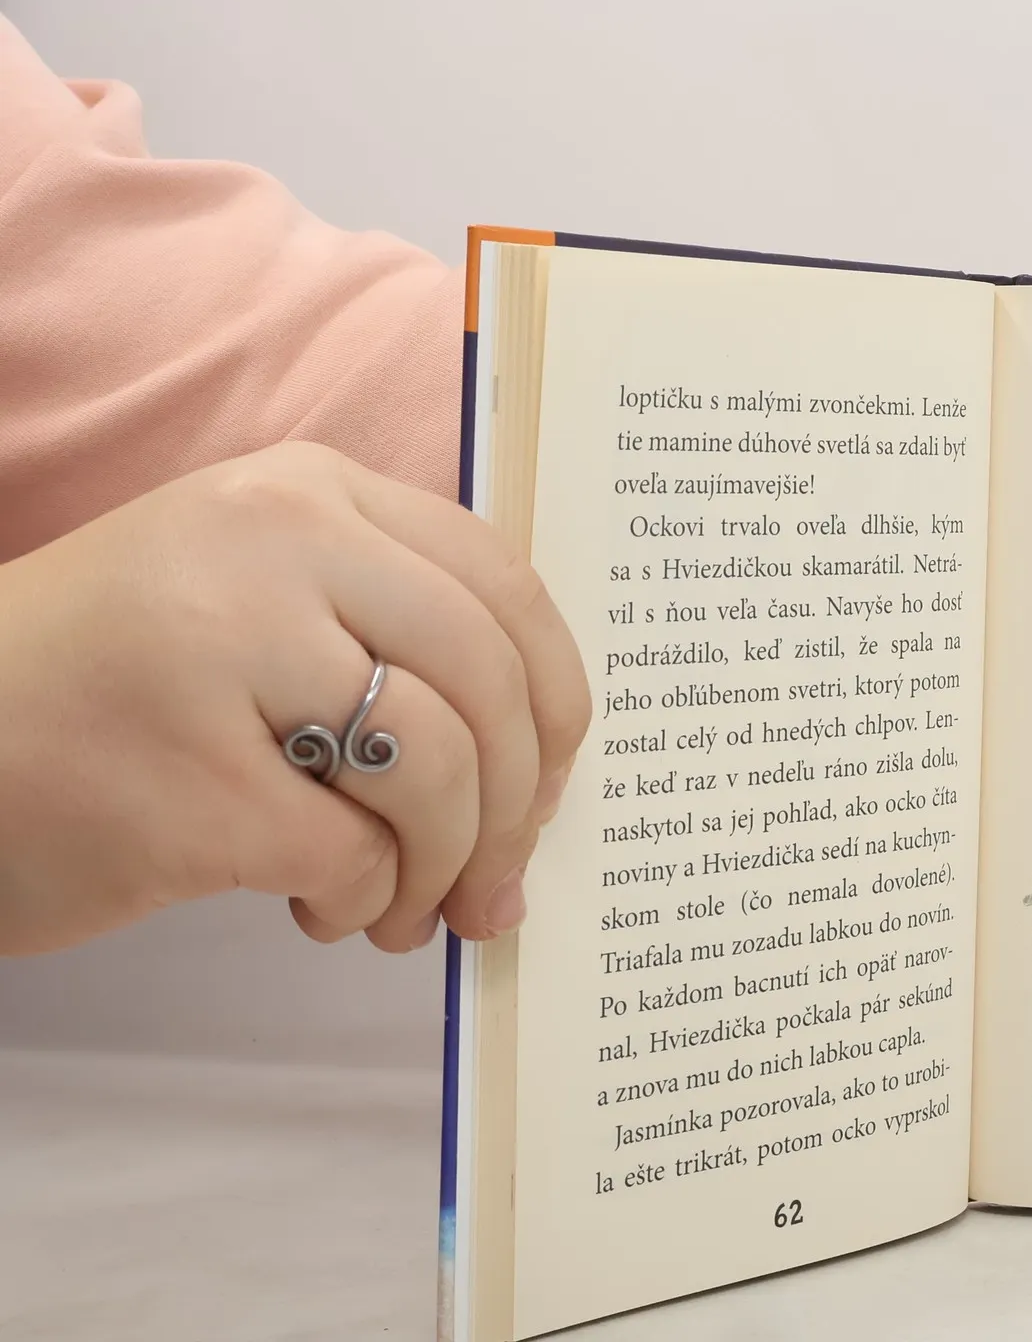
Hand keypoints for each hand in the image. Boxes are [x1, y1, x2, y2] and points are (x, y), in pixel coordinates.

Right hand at [0, 443, 589, 957]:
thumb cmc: (110, 676)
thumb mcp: (252, 588)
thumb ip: (389, 624)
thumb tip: (539, 754)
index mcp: (307, 492)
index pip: (501, 581)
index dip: (554, 692)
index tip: (551, 773)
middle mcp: (278, 547)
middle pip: (490, 677)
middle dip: (519, 800)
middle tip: (498, 872)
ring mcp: (228, 655)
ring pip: (439, 768)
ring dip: (445, 863)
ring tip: (404, 905)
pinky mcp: (192, 783)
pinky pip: (354, 855)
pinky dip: (362, 900)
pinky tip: (320, 905)